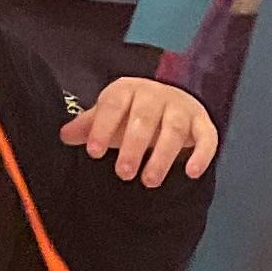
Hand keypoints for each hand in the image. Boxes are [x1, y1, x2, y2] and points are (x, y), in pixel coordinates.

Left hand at [62, 76, 218, 188]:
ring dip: (163, 156)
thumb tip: (64, 135)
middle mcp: (156, 95)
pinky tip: (191, 173)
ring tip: (149, 181)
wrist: (170, 102)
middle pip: (145, 118)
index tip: (94, 152)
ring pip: (175, 129)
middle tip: (123, 173)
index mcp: (128, 89)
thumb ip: (88, 126)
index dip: (103, 127)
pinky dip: (201, 155)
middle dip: (134, 146)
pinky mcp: (203, 124)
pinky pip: (207, 138)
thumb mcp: (109, 115)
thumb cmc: (132, 113)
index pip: (114, 104)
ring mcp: (182, 108)